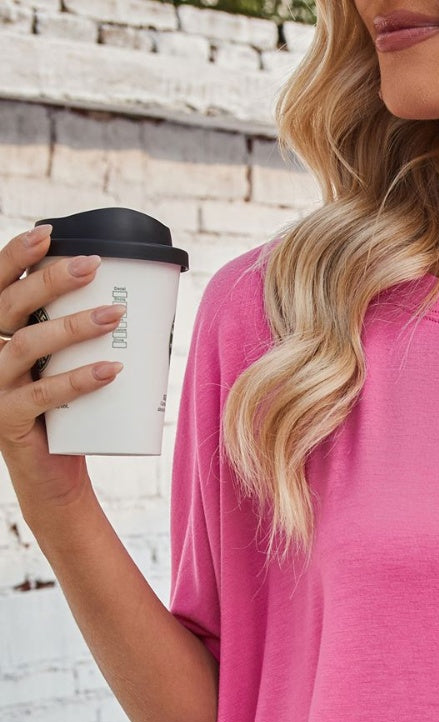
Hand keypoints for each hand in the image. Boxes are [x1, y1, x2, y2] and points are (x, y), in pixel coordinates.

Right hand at [0, 224, 124, 512]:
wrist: (52, 473)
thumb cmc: (64, 411)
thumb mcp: (63, 365)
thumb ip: (74, 334)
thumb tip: (130, 299)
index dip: (16, 256)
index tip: (49, 233)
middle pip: (12, 305)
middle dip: (52, 280)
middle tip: (95, 267)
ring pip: (27, 344)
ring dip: (73, 325)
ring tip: (115, 315)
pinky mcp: (9, 419)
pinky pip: (43, 395)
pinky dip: (79, 379)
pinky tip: (110, 370)